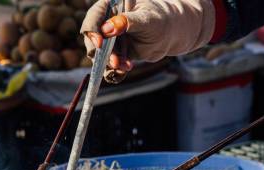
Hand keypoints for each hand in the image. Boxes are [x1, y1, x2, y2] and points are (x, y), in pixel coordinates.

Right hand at [81, 0, 215, 80]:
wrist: (171, 35)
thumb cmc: (160, 20)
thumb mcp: (146, 19)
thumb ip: (127, 22)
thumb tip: (106, 29)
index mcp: (111, 6)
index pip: (94, 16)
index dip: (92, 29)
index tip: (100, 42)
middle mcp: (107, 22)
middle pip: (92, 37)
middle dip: (100, 52)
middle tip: (113, 61)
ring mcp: (110, 39)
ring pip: (100, 53)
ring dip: (109, 62)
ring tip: (124, 66)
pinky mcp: (115, 52)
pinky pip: (109, 63)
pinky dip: (115, 68)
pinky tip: (126, 68)